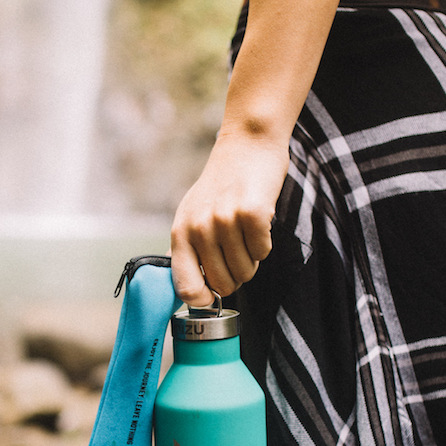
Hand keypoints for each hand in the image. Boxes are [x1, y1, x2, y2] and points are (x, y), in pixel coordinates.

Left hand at [170, 131, 288, 306]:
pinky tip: (258, 224)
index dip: (203, 299)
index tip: (214, 294)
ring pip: (246, 271)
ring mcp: (224, 220)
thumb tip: (183, 289)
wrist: (246, 146)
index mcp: (180, 232)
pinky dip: (265, 243)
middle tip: (237, 251)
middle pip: (222, 285)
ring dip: (252, 258)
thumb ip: (186, 250)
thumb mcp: (191, 215)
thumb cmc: (221, 185)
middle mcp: (199, 228)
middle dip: (235, 276)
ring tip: (246, 233)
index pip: (185, 287)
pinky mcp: (251, 213)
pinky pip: (263, 252)